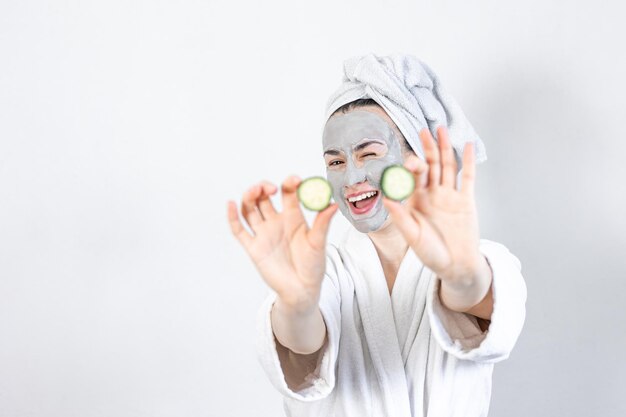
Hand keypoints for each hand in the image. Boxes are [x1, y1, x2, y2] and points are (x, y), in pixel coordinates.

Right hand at [227, 176, 338, 310]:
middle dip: (264, 187)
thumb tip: (333, 204)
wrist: (302, 290)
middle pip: (264, 197)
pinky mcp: (253, 247)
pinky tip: (230, 204)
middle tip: (271, 188)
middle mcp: (276, 222)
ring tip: (255, 191)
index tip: (295, 180)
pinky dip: (232, 216)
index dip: (290, 183)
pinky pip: (239, 230)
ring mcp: (264, 233)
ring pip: (250, 209)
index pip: (288, 193)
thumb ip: (322, 223)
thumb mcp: (319, 243)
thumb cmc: (313, 266)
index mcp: (293, 217)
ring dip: (249, 197)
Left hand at [382, 126, 488, 285]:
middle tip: (422, 131)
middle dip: (426, 149)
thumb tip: (386, 199)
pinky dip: (467, 161)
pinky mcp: (466, 200)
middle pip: (429, 166)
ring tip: (441, 129)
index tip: (406, 161)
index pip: (410, 178)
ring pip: (446, 166)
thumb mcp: (413, 237)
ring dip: (444, 148)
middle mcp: (431, 194)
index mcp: (415, 201)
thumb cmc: (431, 254)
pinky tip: (466, 145)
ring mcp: (449, 195)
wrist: (456, 266)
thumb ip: (401, 218)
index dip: (408, 168)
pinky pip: (467, 177)